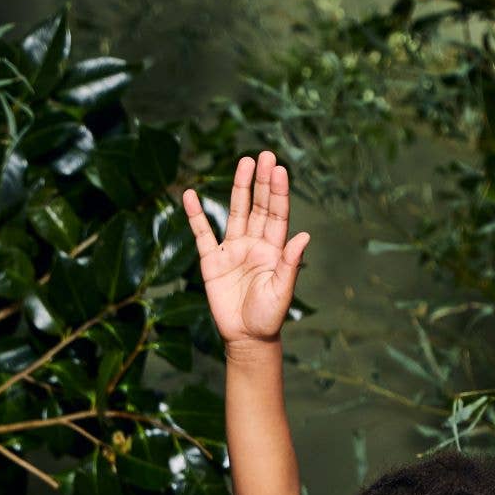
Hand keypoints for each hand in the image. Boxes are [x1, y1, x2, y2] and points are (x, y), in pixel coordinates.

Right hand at [181, 150, 309, 345]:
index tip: (278, 169)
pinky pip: (202, 234)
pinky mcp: (212, 262)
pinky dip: (195, 215)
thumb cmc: (268, 317)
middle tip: (264, 155)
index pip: (276, 214)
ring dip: (239, 188)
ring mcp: (233, 250)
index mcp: (273, 250)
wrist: (246, 338)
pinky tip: (190, 195)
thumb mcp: (282, 292)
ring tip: (243, 162)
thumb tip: (304, 237)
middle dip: (261, 181)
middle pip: (258, 206)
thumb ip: (290, 264)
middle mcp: (254, 244)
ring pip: (236, 212)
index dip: (277, 192)